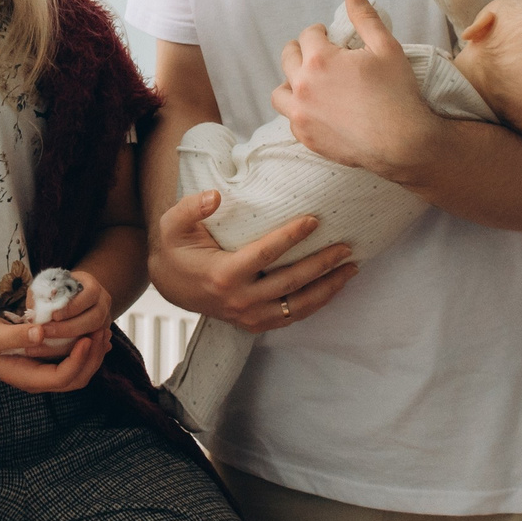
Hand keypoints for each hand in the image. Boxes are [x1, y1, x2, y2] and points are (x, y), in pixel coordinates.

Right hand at [0, 314, 101, 393]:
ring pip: (78, 373)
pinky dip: (85, 352)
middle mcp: (39, 380)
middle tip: (101, 333)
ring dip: (93, 355)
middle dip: (93, 358)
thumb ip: (17, 335)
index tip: (87, 338)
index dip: (79, 359)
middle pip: (77, 379)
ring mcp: (42, 373)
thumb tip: (41, 333)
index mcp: (28, 378)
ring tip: (103, 333)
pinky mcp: (44, 362)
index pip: (63, 376)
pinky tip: (92, 336)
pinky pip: (71, 362)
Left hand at [21, 269, 111, 354]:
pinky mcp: (98, 337)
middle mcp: (103, 304)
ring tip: (43, 345)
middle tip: (47, 332)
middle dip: (70, 328)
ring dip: (68, 343)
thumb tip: (35, 316)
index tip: (54, 315)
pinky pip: (87, 346)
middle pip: (95, 319)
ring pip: (93, 336)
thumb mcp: (46, 287)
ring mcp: (104, 322)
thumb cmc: (54, 291)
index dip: (73, 306)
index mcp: (92, 287)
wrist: (66, 298)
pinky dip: (68, 350)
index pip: (90, 295)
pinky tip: (49, 352)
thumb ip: (41, 297)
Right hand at [149, 188, 356, 333]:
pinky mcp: (255, 324)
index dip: (291, 236)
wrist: (171, 286)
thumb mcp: (173, 224)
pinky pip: (293, 316)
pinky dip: (317, 303)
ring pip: (298, 305)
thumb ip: (191, 208)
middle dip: (321, 264)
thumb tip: (215, 196)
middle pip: (290, 282)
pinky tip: (334, 287)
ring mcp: (249, 316)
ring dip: (328, 287)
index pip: (265, 254)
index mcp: (223, 275)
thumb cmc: (176, 249)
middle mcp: (239, 300)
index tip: (314, 220)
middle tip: (346, 247)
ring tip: (351, 268)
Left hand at [272, 0, 436, 179]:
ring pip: (280, 92)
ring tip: (311, 83)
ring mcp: (300, 114)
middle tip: (319, 55)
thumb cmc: (397, 93)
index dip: (320, 32)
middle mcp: (303, 86)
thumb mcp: (386, 47)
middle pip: (288, 58)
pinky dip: (300, 110)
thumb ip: (364, 16)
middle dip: (302, 51)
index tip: (329, 37)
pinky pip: (291, 119)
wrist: (402, 143)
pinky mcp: (305, 137)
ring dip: (292, 82)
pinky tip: (318, 109)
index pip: (308, 35)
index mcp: (319, 60)